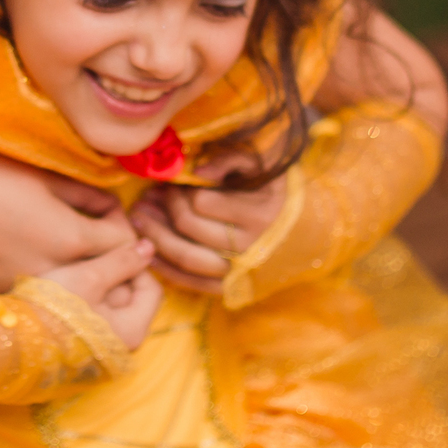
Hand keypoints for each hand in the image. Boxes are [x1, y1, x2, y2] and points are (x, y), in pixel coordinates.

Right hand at [0, 130, 134, 292]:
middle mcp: (52, 273)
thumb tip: (110, 209)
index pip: (122, 246)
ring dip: (88, 278)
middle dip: (115, 262)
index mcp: (67, 237)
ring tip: (77, 252)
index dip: (123, 227)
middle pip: (109, 283)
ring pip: (79, 298)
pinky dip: (55, 287)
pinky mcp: (4, 298)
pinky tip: (41, 260)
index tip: (111, 214)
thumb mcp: (43, 177)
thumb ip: (85, 196)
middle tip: (104, 238)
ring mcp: (26, 291)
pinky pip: (46, 300)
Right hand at [45, 239, 162, 349]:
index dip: (134, 264)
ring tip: (74, 274)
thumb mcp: (90, 275)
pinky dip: (86, 302)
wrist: (12, 340)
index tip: (110, 251)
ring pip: (111, 307)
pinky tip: (65, 292)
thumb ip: (123, 260)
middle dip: (114, 276)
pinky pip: (94, 319)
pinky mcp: (83, 350)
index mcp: (132, 332)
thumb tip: (149, 247)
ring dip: (97, 287)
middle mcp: (122, 347)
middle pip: (131, 298)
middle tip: (89, 261)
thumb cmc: (53, 309)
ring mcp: (102, 351)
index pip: (151, 288)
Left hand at [131, 171, 286, 294]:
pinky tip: (149, 249)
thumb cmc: (279, 192)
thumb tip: (198, 171)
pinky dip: (165, 267)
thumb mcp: (264, 165)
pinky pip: (191, 282)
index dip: (179, 190)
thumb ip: (232, 158)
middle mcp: (249, 246)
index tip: (169, 183)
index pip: (202, 202)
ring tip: (138, 218)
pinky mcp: (231, 288)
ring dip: (155, 237)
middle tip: (146, 197)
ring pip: (185, 257)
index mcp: (258, 212)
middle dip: (161, 211)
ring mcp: (239, 271)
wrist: (309, 235)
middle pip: (189, 228)